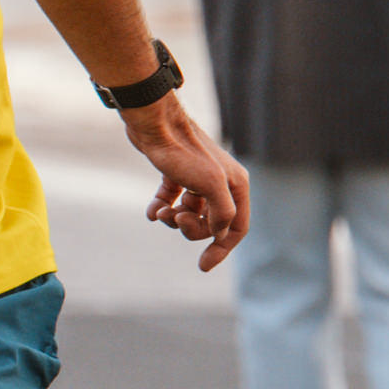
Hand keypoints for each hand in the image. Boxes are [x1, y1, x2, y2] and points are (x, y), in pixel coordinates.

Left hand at [119, 94, 248, 271]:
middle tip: (175, 220)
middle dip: (191, 228)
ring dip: (174, 219)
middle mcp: (221, 183)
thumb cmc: (183, 153)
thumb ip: (222, 213)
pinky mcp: (176, 173)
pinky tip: (151, 211)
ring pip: (190, 213)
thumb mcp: (210, 186)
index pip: (236, 227)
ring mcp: (198, 178)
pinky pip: (172, 200)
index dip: (221, 248)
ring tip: (160, 213)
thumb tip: (219, 233)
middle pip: (211, 223)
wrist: (154, 123)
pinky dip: (161, 209)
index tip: (202, 266)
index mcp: (236, 185)